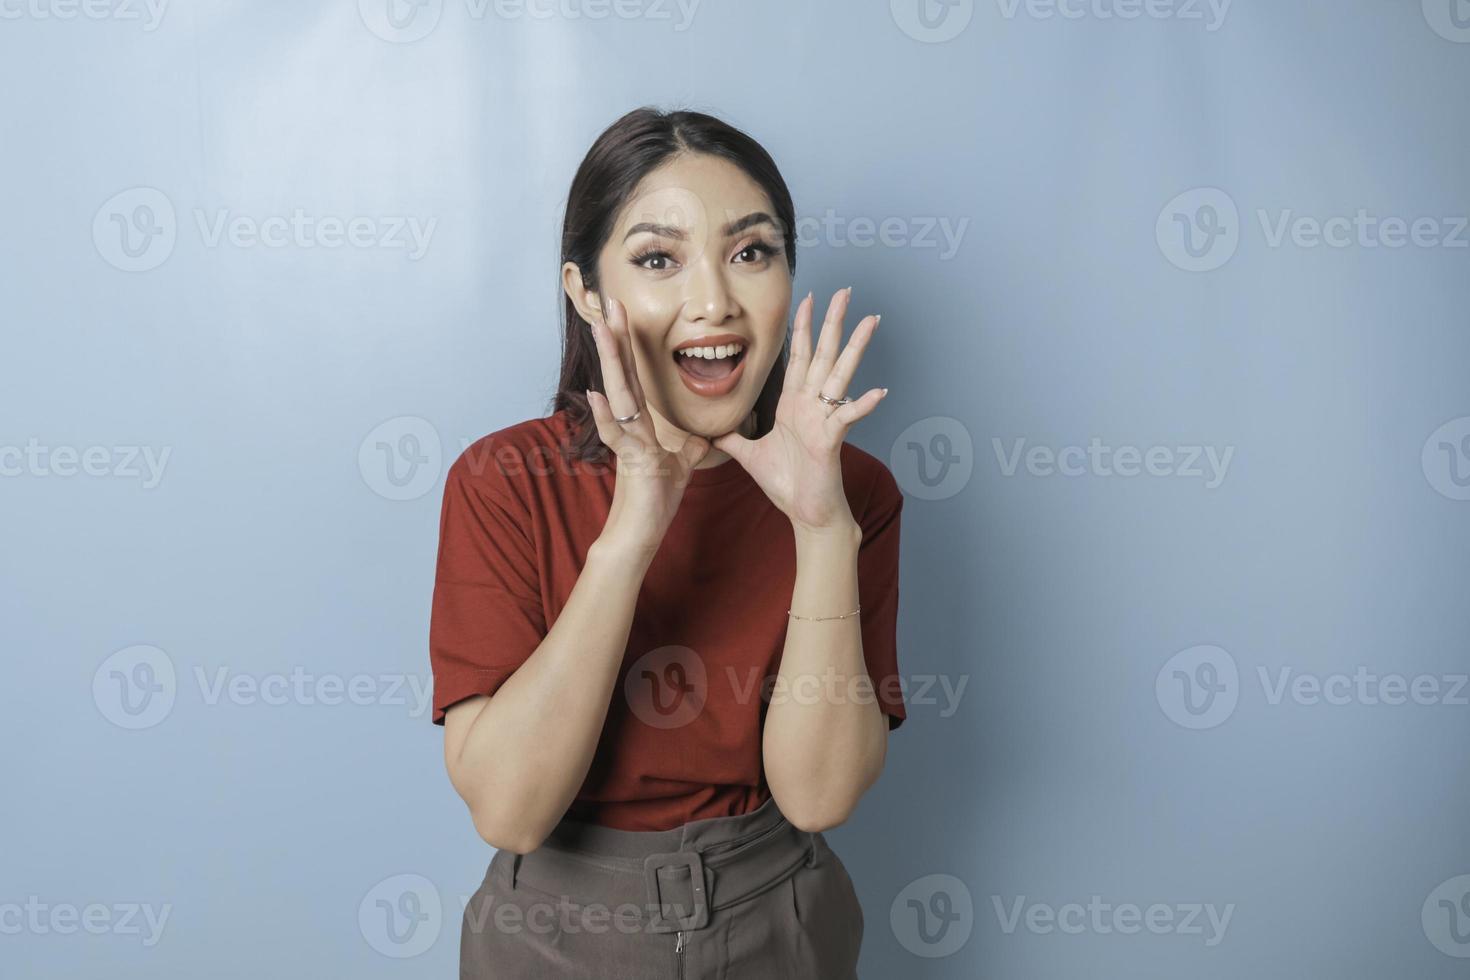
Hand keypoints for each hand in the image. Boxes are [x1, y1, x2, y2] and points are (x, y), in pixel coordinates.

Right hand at [585, 298, 711, 554]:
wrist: (639, 533)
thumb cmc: (655, 501)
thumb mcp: (681, 466)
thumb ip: (689, 448)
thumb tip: (707, 437)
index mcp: (640, 425)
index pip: (636, 378)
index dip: (631, 348)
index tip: (624, 317)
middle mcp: (628, 428)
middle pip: (623, 375)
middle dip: (617, 339)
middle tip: (610, 303)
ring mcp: (627, 442)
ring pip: (618, 395)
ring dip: (610, 362)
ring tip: (601, 329)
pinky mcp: (631, 462)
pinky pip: (617, 436)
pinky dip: (606, 416)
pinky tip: (597, 395)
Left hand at [713, 287, 886, 535]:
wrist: (805, 514)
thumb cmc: (787, 485)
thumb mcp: (750, 455)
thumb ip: (734, 438)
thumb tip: (712, 429)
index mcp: (794, 404)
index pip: (799, 356)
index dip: (803, 326)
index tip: (809, 298)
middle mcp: (812, 405)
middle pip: (824, 354)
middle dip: (833, 322)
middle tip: (846, 291)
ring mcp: (824, 419)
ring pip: (840, 374)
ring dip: (855, 347)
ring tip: (870, 320)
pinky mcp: (830, 440)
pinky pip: (847, 417)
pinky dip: (862, 404)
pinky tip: (878, 391)